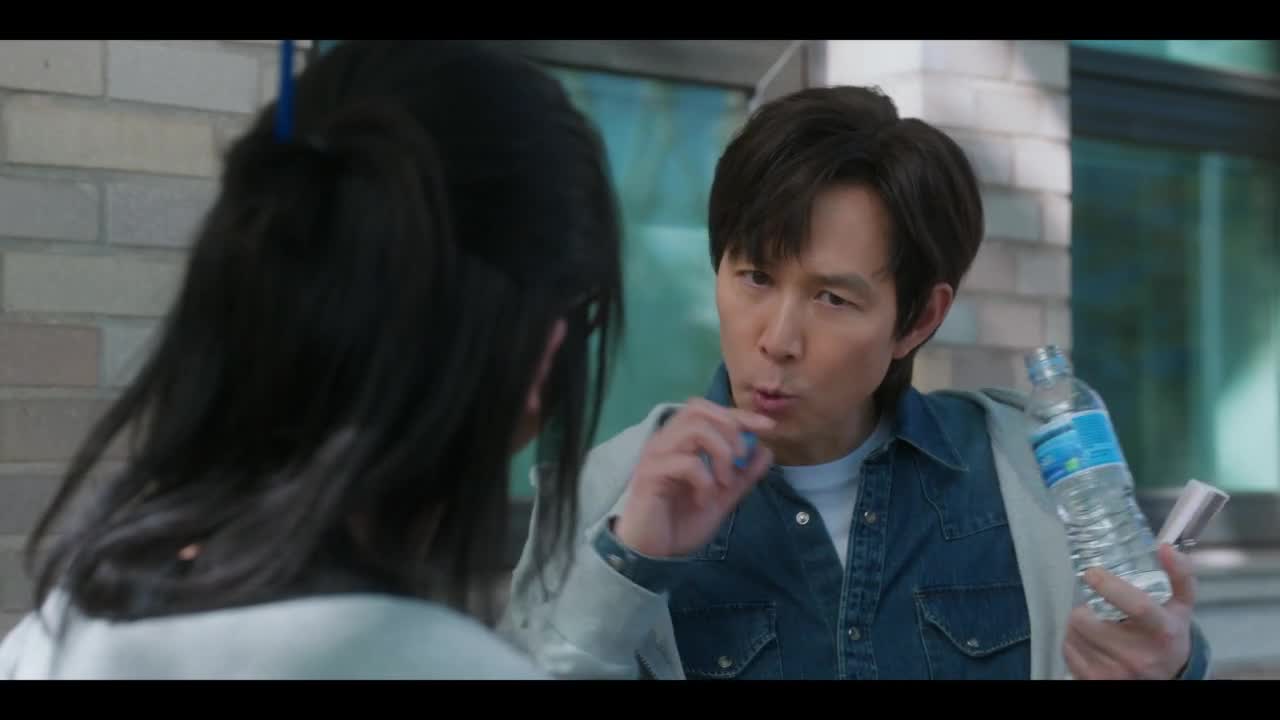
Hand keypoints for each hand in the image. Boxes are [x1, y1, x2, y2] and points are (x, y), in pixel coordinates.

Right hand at [614, 398, 774, 557]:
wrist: (654, 555)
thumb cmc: (681, 523)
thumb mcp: (722, 498)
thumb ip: (743, 475)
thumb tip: (766, 450)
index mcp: (679, 442)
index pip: (707, 411)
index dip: (739, 414)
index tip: (767, 427)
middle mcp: (664, 441)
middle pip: (698, 409)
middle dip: (730, 429)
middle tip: (741, 458)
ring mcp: (655, 455)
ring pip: (694, 428)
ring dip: (720, 452)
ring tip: (724, 483)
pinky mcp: (649, 474)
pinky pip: (687, 462)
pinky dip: (705, 480)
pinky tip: (703, 500)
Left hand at [1063, 544, 1196, 679]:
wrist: (1170, 678)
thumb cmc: (1170, 634)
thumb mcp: (1181, 606)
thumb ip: (1179, 575)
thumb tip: (1165, 547)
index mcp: (1163, 632)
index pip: (1137, 606)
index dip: (1111, 586)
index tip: (1092, 573)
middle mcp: (1140, 656)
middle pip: (1088, 620)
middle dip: (1084, 608)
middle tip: (1095, 608)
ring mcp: (1117, 673)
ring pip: (1073, 634)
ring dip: (1078, 624)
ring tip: (1097, 626)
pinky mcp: (1095, 681)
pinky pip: (1068, 650)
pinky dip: (1074, 642)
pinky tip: (1092, 643)